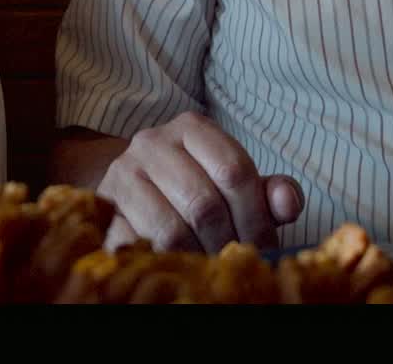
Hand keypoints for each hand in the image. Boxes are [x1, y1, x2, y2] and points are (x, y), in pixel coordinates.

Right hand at [94, 111, 303, 253]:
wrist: (135, 190)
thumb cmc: (195, 187)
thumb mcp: (236, 185)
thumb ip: (269, 193)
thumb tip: (287, 202)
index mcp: (192, 127)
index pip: (234, 170)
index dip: (256, 216)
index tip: (264, 245)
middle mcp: (152, 142)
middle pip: (205, 204)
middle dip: (228, 242)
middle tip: (237, 261)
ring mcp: (122, 174)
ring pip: (172, 230)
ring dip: (199, 257)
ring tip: (211, 265)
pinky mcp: (104, 209)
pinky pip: (141, 246)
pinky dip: (167, 262)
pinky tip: (181, 265)